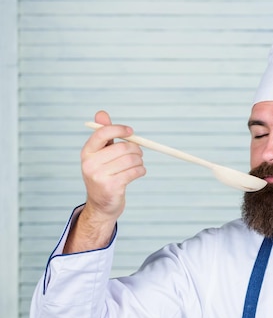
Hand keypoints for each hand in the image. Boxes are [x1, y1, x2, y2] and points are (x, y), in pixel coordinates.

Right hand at [63, 111, 145, 253]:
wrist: (102, 204)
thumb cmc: (104, 174)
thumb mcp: (101, 154)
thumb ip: (103, 134)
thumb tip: (102, 113)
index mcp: (87, 152)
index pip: (102, 133)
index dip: (119, 129)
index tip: (131, 131)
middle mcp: (90, 164)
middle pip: (123, 147)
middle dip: (136, 149)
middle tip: (139, 153)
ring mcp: (99, 177)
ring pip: (131, 160)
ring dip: (140, 161)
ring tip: (138, 164)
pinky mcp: (112, 187)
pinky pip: (135, 172)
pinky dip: (141, 171)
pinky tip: (138, 172)